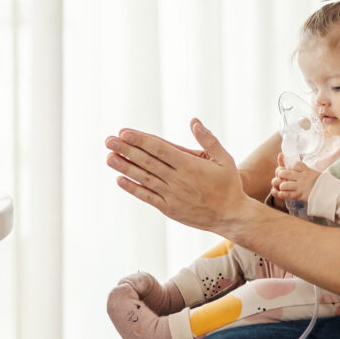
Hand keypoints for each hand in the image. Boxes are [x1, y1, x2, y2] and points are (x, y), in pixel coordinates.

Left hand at [106, 118, 251, 230]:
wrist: (231, 217)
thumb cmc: (229, 185)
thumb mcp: (225, 159)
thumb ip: (209, 140)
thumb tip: (194, 121)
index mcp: (190, 165)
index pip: (159, 149)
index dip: (141, 140)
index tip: (124, 133)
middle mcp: (178, 180)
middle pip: (147, 162)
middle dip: (126, 150)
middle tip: (108, 140)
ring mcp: (172, 195)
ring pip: (144, 178)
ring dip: (125, 167)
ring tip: (108, 157)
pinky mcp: (169, 209)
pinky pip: (147, 197)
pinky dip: (133, 188)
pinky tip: (120, 179)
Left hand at [271, 160, 319, 202]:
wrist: (330, 193)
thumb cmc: (322, 183)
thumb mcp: (314, 173)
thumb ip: (305, 171)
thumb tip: (296, 168)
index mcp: (307, 170)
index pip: (294, 164)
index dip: (291, 167)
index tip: (291, 170)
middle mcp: (302, 177)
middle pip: (285, 173)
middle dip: (281, 175)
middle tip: (282, 177)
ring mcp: (301, 186)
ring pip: (284, 184)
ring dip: (282, 186)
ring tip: (283, 187)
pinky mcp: (300, 195)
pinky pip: (287, 194)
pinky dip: (282, 194)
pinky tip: (283, 194)